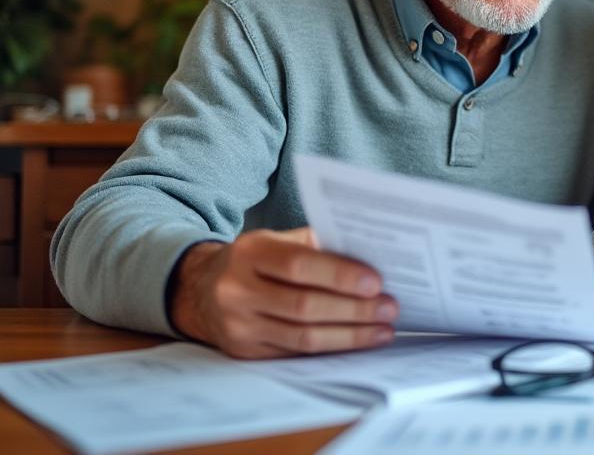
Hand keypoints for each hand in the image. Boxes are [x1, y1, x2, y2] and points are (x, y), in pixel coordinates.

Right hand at [168, 227, 397, 358]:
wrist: (200, 289)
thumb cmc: (255, 260)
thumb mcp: (276, 241)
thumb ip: (315, 246)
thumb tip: (370, 257)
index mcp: (249, 253)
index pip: (298, 265)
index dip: (340, 275)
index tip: (376, 282)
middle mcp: (237, 290)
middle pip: (304, 306)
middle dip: (354, 310)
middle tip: (389, 308)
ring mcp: (238, 325)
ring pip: (302, 337)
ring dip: (349, 336)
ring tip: (383, 330)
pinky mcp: (244, 352)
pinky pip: (295, 354)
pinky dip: (331, 349)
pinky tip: (357, 342)